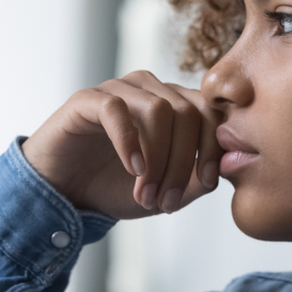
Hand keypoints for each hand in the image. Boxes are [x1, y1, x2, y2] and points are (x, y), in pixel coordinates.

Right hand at [22, 70, 224, 219]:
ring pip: (158, 109)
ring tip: (145, 194)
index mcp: (175, 104)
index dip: (213, 145)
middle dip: (182, 161)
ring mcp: (119, 90)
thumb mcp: (165, 192)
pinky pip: (116, 109)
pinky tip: (132, 169)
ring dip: (157, 159)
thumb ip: (197, 179)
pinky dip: (129, 142)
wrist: (65, 193)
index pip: (209, 110)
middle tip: (167, 200)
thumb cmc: (116, 187)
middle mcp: (150, 90)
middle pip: (187, 112)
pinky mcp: (87, 99)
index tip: (207, 182)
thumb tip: (226, 168)